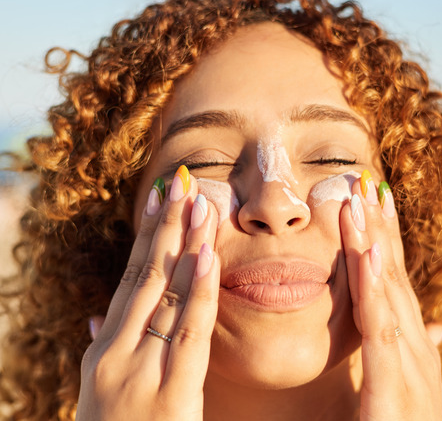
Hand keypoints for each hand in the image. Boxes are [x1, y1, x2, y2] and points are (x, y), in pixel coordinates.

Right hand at [77, 166, 219, 419]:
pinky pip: (186, 335)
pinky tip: (206, 257)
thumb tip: (98, 317)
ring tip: (198, 202)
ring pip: (163, 296)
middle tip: (182, 182)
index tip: (160, 198)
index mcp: (104, 353)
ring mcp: (135, 374)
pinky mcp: (167, 395)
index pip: (129, 281)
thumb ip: (106, 352)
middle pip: (144, 278)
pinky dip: (195, 292)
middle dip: (165, 228)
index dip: (147, 238)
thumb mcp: (105, 395)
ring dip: (182, 245)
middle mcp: (114, 355)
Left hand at [340, 171, 441, 419]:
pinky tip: (368, 252)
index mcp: (413, 359)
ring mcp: (412, 375)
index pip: (398, 292)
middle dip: (384, 231)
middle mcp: (417, 359)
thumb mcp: (403, 398)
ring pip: (390, 296)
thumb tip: (434, 328)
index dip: (388, 247)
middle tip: (372, 182)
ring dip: (377, 243)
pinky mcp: (394, 395)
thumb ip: (410, 359)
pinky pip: (382, 332)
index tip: (376, 206)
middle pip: (396, 283)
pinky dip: (375, 289)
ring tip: (363, 198)